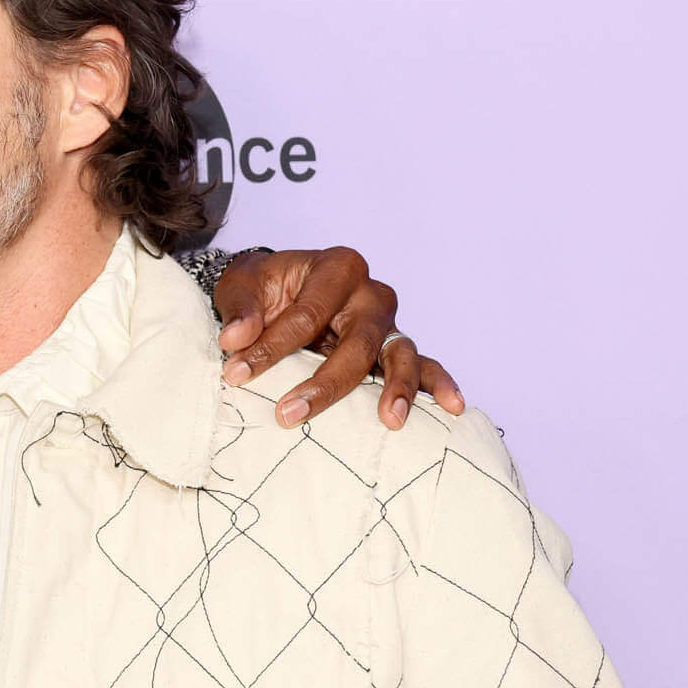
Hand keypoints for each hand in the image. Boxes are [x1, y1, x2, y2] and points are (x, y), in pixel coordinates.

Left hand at [213, 247, 465, 429]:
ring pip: (400, 355)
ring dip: (396, 388)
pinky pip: (423, 365)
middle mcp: (369, 293)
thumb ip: (240, 311)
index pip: (308, 315)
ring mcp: (387, 322)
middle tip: (288, 413)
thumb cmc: (263, 287)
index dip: (271, 347)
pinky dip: (437, 384)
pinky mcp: (392, 347)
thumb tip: (236, 340)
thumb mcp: (241, 287)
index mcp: (337, 267)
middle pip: (358, 341)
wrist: (277, 290)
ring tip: (390, 419)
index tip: (236, 373)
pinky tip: (450, 406)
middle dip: (324, 382)